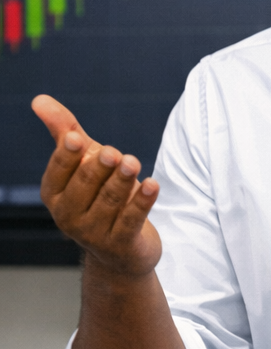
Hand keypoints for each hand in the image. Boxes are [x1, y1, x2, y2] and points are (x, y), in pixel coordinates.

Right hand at [32, 95, 161, 277]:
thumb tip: (40, 100)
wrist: (121, 248)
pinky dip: (143, 200)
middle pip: (86, 184)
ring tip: (133, 162)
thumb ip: (65, 132)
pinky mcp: (121, 244)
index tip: (77, 139)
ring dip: (123, 179)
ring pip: (110, 200)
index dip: (68, 156)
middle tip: (113, 152)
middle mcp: (68, 216)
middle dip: (100, 167)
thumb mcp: (83, 162)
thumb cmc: (97, 194)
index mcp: (54, 194)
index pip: (59, 171)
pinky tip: (152, 184)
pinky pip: (132, 219)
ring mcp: (94, 233)